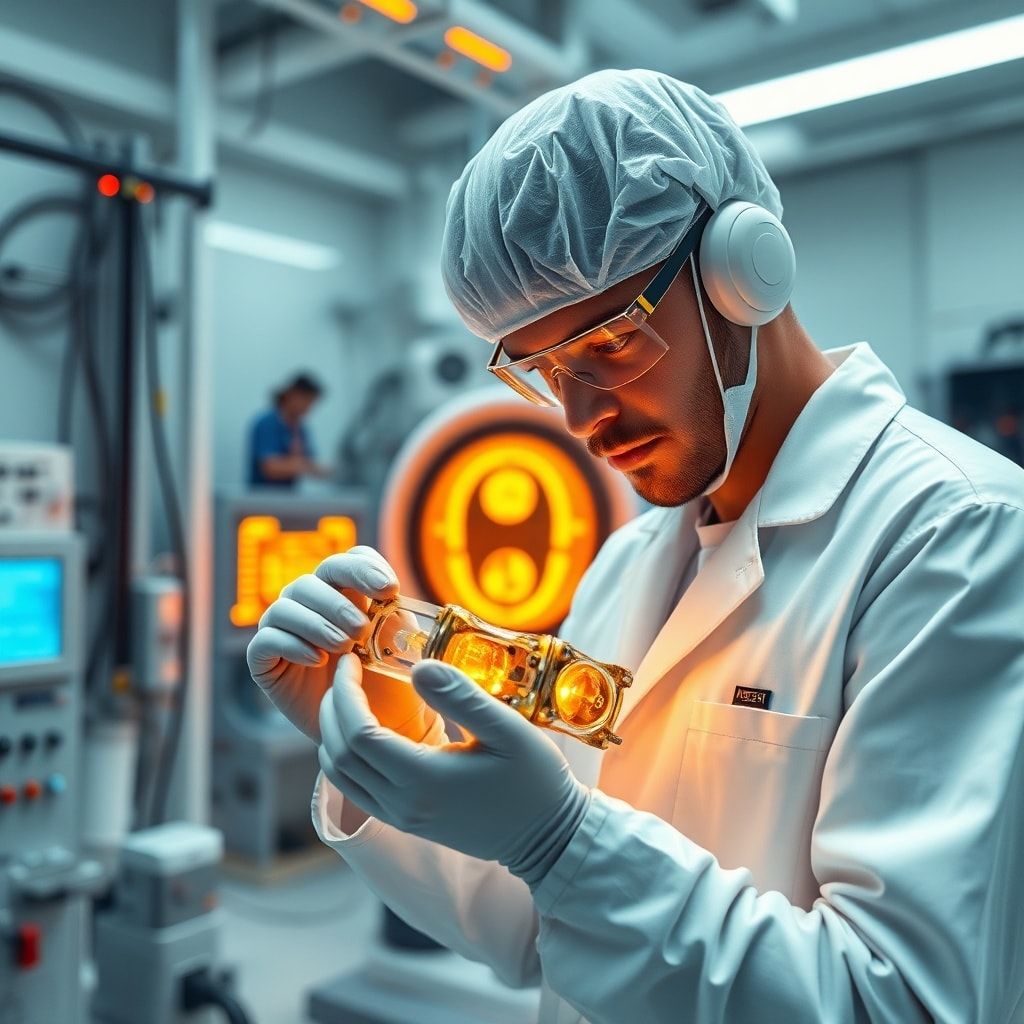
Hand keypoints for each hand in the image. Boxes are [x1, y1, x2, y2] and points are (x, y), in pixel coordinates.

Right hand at [245, 546, 437, 743]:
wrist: (373, 727)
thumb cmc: (390, 683)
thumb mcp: (399, 645)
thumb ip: (395, 615)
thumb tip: (393, 593)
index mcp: (347, 593)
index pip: (348, 560)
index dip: (364, 568)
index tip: (389, 590)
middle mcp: (312, 605)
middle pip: (312, 579)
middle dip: (338, 602)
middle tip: (362, 629)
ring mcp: (285, 631)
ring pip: (285, 606)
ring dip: (317, 622)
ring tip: (344, 647)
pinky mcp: (265, 661)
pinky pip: (266, 640)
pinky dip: (291, 644)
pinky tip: (317, 660)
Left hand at [317, 654, 589, 883]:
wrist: (548, 837)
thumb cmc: (533, 780)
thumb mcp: (508, 730)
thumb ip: (461, 697)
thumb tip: (418, 667)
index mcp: (424, 779)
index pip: (358, 734)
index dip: (346, 693)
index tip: (352, 660)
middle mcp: (403, 804)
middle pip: (339, 754)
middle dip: (332, 708)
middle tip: (346, 670)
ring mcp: (401, 817)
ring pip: (340, 776)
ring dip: (332, 733)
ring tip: (348, 696)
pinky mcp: (406, 821)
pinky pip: (355, 789)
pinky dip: (346, 756)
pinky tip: (364, 729)